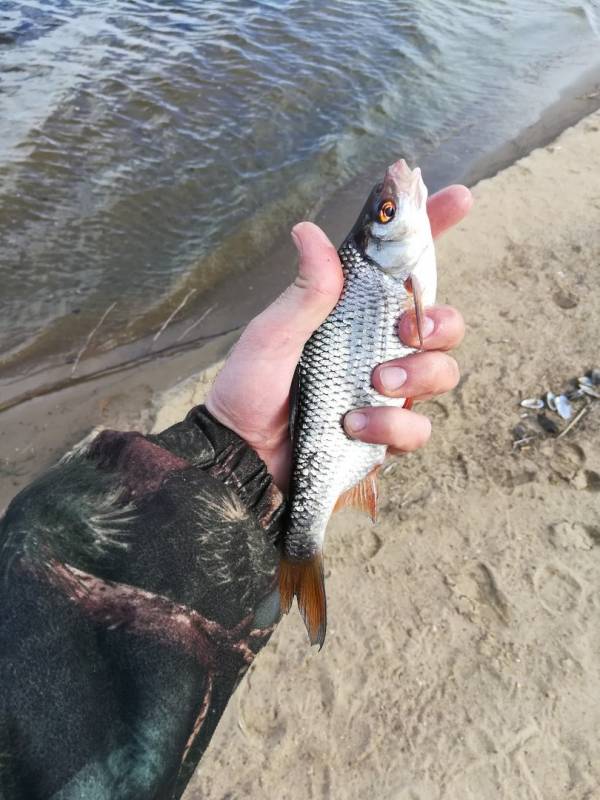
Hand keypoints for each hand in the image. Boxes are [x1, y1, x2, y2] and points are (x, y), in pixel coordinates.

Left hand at [206, 185, 471, 488]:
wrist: (242, 457)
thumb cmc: (251, 390)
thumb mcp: (272, 336)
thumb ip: (304, 292)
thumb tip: (307, 229)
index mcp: (354, 313)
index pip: (403, 267)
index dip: (432, 230)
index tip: (457, 198)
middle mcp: (379, 347)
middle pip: (443, 322)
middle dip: (440, 322)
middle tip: (410, 330)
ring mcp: (388, 391)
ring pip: (443, 372)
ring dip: (417, 375)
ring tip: (376, 382)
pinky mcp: (387, 433)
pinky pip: (419, 428)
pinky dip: (392, 426)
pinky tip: (355, 424)